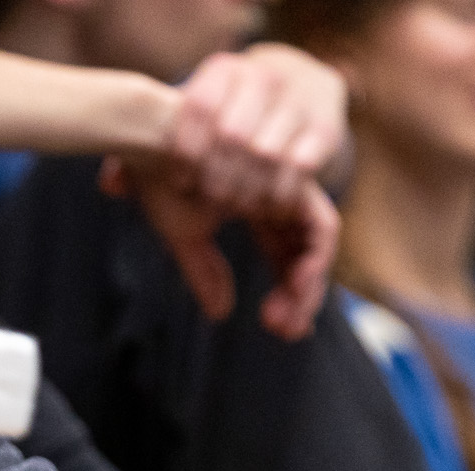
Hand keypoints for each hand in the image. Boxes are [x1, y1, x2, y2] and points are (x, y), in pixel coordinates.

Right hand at [99, 47, 345, 335]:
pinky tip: (296, 282)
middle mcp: (276, 198)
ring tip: (289, 316)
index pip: (284, 258)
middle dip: (303, 297)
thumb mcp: (183, 234)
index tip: (281, 328)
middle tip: (287, 331)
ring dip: (309, 285)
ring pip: (320, 244)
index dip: (289, 295)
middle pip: (306, 254)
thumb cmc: (160, 177)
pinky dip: (315, 259)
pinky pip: (323, 226)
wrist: (151, 135)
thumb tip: (221, 312)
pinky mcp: (295, 179)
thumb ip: (204, 271)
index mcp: (255, 208)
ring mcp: (287, 187)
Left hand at [172, 46, 349, 211]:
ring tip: (237, 205)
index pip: (200, 108)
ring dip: (248, 190)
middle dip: (217, 177)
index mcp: (223, 69)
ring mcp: (298, 98)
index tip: (182, 181)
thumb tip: (121, 185)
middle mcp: (263, 76)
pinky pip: (298, 168)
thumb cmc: (234, 113)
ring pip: (266, 154)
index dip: (187, 152)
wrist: (300, 87)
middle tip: (213, 199)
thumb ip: (166, 140)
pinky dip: (279, 195)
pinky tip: (268, 206)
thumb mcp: (203, 113)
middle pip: (232, 135)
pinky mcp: (326, 126)